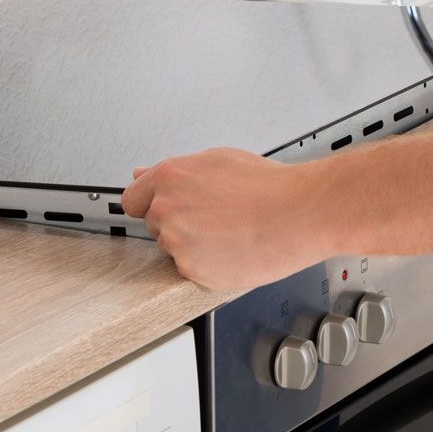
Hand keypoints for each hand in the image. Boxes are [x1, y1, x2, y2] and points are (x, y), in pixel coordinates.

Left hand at [120, 149, 329, 289]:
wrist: (299, 214)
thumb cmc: (269, 186)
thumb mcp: (219, 160)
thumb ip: (177, 170)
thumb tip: (146, 173)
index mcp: (170, 178)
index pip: (133, 198)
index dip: (151, 202)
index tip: (164, 207)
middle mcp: (167, 210)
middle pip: (154, 224)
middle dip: (177, 222)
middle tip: (213, 217)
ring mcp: (178, 243)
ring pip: (173, 248)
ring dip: (193, 244)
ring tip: (228, 231)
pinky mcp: (192, 271)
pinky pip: (190, 269)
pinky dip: (207, 264)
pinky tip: (231, 248)